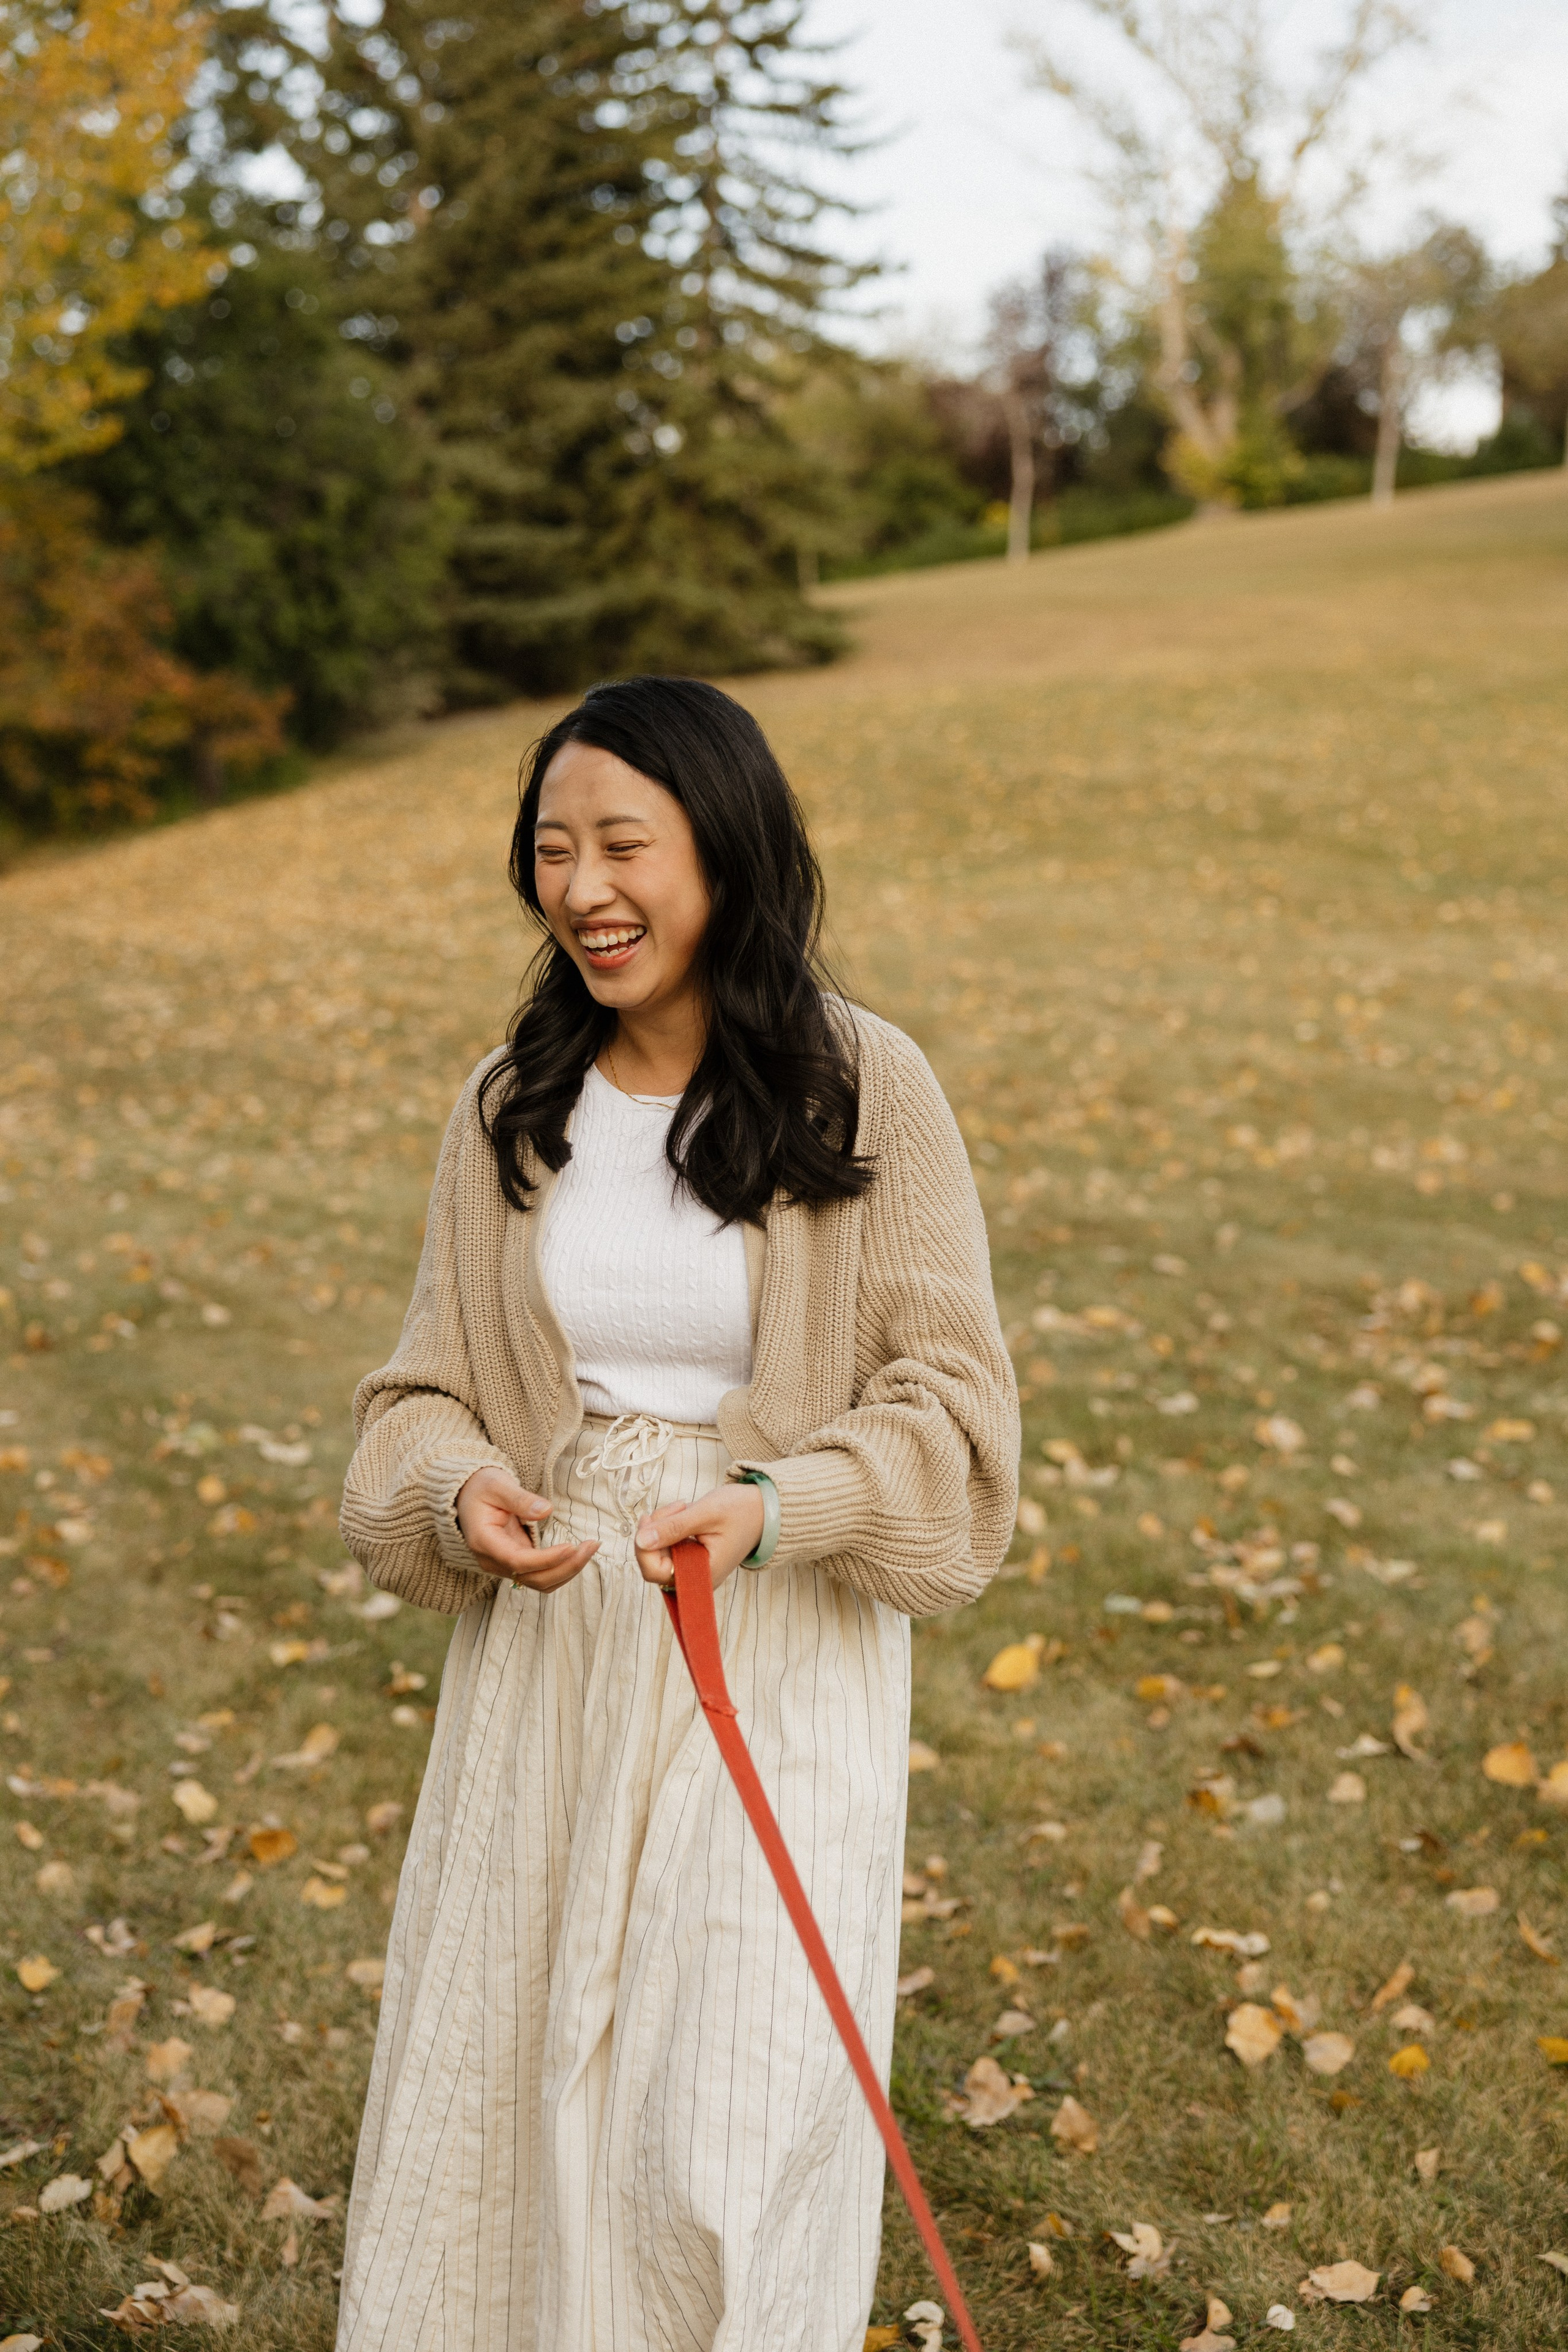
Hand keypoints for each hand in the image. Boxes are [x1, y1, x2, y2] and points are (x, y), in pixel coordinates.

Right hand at [453, 1466, 597, 1591]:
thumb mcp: (497, 1485)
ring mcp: (504, 1565)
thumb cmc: (481, 1488)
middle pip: (533, 1578)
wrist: (468, 1495)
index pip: (517, 1562)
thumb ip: (520, 1499)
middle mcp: (493, 1561)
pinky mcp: (516, 1563)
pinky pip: (542, 1576)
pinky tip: (579, 1553)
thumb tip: (546, 1510)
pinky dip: (562, 1569)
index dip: (547, 1559)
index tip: (572, 1546)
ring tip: (591, 1548)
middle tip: (591, 1545)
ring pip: (540, 1582)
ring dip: (568, 1570)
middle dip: (566, 1567)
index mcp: (484, 1542)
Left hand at [634, 1482, 764, 1591]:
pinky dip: (669, 1529)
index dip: (644, 1547)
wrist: (765, 1510)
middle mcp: (697, 1579)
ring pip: (658, 1553)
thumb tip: (641, 1539)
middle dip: (654, 1532)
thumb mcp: (705, 1514)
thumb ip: (673, 1527)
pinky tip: (683, 1514)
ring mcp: (694, 1571)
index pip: (655, 1572)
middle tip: (673, 1508)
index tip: (650, 1518)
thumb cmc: (741, 1511)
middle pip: (653, 1563)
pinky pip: (668, 1548)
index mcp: (703, 1574)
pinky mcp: (692, 1560)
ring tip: (682, 1508)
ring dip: (662, 1527)